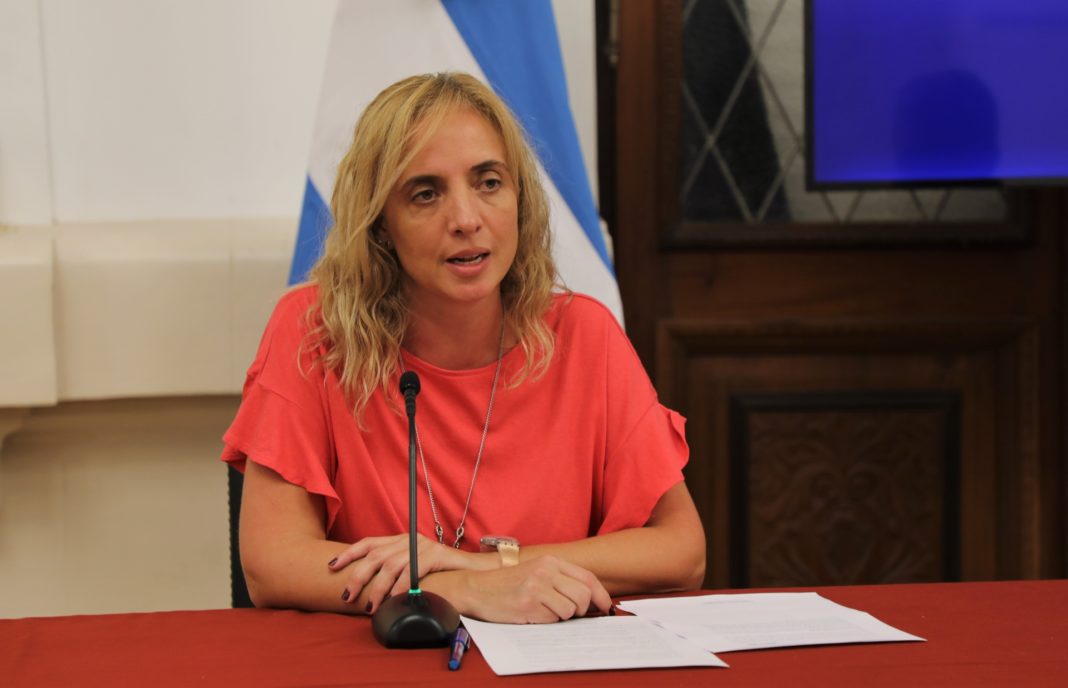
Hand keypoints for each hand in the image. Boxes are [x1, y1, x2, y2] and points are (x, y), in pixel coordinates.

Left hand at [329, 533, 486, 611]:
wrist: (472, 571)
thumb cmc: (440, 574)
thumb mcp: (413, 569)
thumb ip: (395, 573)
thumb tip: (369, 590)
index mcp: (400, 540)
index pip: (368, 543)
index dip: (348, 553)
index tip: (331, 566)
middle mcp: (408, 539)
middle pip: (375, 555)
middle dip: (358, 576)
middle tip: (347, 596)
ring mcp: (422, 546)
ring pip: (391, 565)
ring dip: (378, 588)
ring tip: (370, 605)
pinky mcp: (435, 554)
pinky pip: (412, 571)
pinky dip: (401, 587)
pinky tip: (394, 600)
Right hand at [450, 555, 611, 623]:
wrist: (476, 588)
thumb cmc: (508, 583)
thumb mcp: (536, 572)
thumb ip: (561, 580)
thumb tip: (592, 600)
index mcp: (550, 561)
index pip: (587, 577)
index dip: (601, 595)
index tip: (606, 607)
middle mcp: (545, 571)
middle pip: (584, 596)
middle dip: (583, 610)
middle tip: (571, 614)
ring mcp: (537, 588)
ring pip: (571, 610)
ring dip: (562, 617)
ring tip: (545, 611)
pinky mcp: (528, 605)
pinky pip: (553, 620)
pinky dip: (547, 621)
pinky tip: (532, 614)